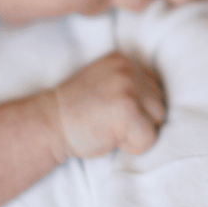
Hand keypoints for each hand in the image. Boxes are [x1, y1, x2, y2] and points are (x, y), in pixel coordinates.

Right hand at [47, 52, 165, 159]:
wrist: (48, 123)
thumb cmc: (76, 111)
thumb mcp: (104, 83)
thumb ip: (129, 83)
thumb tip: (159, 102)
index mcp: (124, 60)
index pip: (153, 88)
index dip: (136, 108)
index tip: (110, 112)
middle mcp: (129, 69)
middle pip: (159, 104)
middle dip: (139, 119)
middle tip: (107, 122)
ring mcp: (129, 88)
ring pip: (157, 120)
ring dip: (137, 132)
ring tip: (109, 128)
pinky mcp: (128, 111)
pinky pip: (149, 139)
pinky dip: (132, 147)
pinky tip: (109, 138)